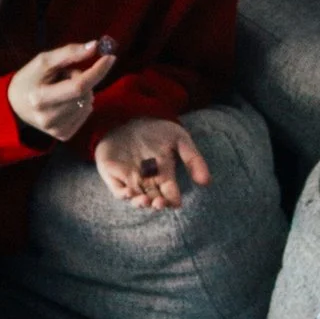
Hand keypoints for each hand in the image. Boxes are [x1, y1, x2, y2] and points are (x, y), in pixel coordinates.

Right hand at [9, 37, 116, 140]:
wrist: (14, 105)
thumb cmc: (30, 79)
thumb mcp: (43, 61)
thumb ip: (69, 53)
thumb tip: (95, 46)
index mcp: (40, 98)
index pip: (78, 86)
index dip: (97, 71)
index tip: (110, 57)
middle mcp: (48, 118)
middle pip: (85, 94)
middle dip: (84, 78)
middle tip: (66, 75)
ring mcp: (56, 130)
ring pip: (88, 104)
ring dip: (82, 92)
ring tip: (63, 89)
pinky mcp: (63, 136)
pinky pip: (86, 114)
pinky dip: (82, 104)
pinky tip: (67, 101)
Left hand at [95, 117, 211, 209]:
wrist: (132, 114)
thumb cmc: (157, 129)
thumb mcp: (179, 139)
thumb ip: (193, 159)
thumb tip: (206, 182)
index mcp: (163, 174)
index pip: (170, 193)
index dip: (173, 199)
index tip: (177, 202)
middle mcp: (147, 180)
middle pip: (153, 199)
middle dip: (157, 204)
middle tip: (160, 203)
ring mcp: (130, 178)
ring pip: (136, 198)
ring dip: (140, 202)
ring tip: (145, 201)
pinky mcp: (113, 175)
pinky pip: (117, 190)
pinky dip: (122, 194)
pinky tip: (128, 193)